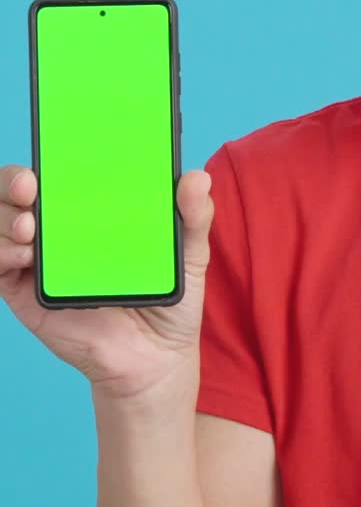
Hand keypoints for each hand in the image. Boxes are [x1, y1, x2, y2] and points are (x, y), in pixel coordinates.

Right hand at [0, 165, 213, 398]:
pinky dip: (1, 253)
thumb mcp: (189, 256)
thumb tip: (196, 178)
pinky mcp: (26, 293)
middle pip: (19, 190)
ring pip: (1, 222)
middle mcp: (59, 228)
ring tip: (29, 227)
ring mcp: (39, 259)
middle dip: (14, 179)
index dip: (50, 153)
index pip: (62, 170)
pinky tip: (22, 255)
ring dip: (4, 216)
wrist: (155, 358)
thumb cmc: (168, 300)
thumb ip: (194, 217)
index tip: (54, 148)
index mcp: (93, 208)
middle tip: (30, 185)